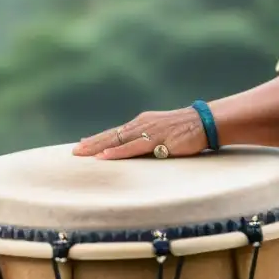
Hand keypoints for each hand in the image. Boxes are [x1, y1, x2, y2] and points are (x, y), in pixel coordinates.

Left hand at [72, 107, 207, 159]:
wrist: (204, 121)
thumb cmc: (185, 129)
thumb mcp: (162, 132)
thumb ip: (148, 140)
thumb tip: (134, 150)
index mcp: (141, 123)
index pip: (115, 132)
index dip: (97, 139)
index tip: (81, 144)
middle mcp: (140, 125)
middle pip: (111, 135)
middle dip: (92, 143)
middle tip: (74, 152)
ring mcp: (147, 131)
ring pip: (117, 141)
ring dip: (98, 147)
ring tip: (82, 153)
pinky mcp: (156, 140)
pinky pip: (132, 148)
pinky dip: (117, 152)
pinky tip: (104, 156)